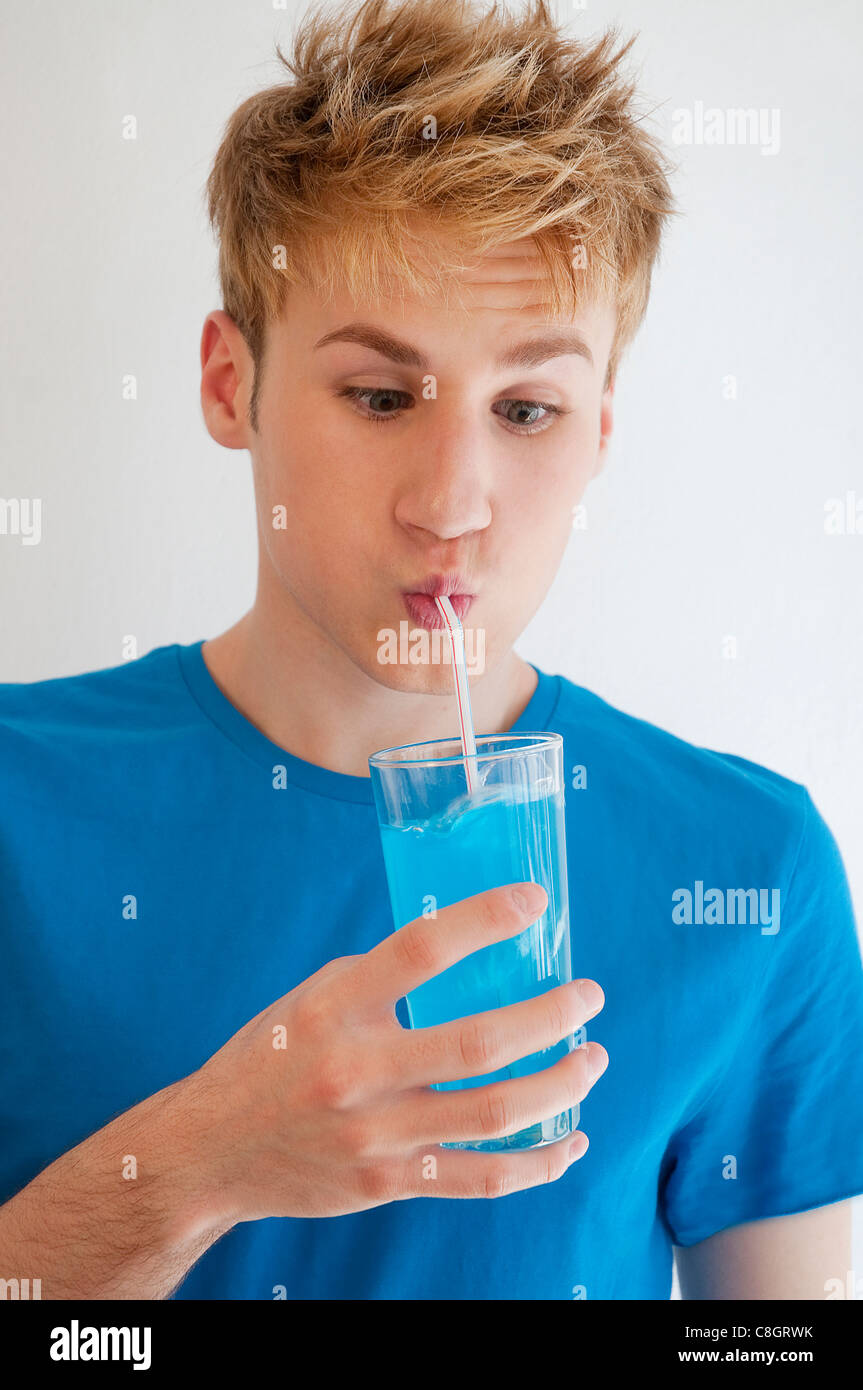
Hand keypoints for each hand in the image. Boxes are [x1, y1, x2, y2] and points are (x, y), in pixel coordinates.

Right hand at [188, 881, 606, 1221]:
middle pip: (479, 1044)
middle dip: (551, 1018)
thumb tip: (465, 949)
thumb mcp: (314, 997)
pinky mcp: (389, 1183)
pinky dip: (539, 1162)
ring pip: (494, 1114)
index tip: (534, 901)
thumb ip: (382, 979)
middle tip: (590, 996)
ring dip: (560, 1085)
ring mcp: (376, 1134)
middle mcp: (356, 1070)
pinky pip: (482, 1179)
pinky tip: (572, 1140)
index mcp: (335, 1006)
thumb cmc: (273, 1057)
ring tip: (593, 1059)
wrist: (212, 1150)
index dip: (484, 919)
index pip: (420, 949)